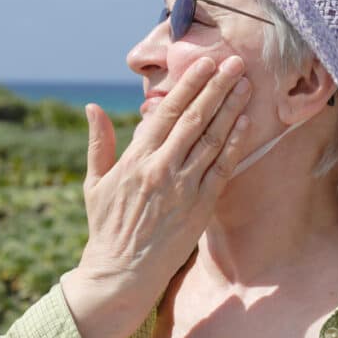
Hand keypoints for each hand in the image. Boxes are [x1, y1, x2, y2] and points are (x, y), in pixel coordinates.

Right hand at [61, 55, 251, 337]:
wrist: (121, 274)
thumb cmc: (106, 227)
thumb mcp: (94, 182)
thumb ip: (99, 142)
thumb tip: (92, 107)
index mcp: (135, 159)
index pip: (165, 112)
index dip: (188, 85)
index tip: (204, 63)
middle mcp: (161, 168)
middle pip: (195, 119)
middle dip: (216, 87)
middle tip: (235, 62)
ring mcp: (183, 187)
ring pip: (212, 139)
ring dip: (231, 108)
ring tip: (245, 84)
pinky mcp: (200, 206)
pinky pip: (221, 167)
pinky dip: (234, 142)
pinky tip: (245, 121)